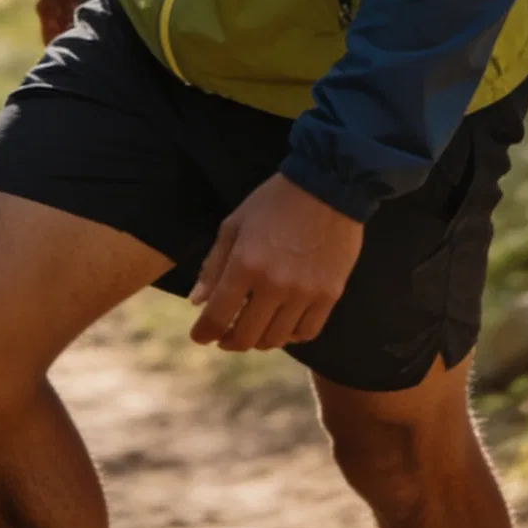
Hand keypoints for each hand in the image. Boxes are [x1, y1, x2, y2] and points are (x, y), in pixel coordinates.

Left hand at [190, 172, 362, 354]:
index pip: (217, 317)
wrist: (328, 186)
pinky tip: (283, 325)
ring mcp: (304, 293)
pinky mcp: (330, 295)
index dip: (204, 333)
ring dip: (258, 340)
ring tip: (253, 328)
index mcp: (244, 264)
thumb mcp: (234, 224)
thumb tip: (198, 302)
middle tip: (224, 336)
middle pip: (246, 337)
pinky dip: (290, 336)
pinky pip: (307, 332)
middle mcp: (274, 284)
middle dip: (228, 341)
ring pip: (275, 339)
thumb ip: (214, 266)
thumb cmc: (275, 202)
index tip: (200, 336)